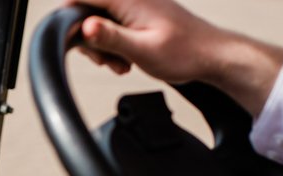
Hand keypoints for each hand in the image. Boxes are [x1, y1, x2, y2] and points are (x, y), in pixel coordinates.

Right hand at [65, 0, 282, 116]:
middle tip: (105, 60)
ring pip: (99, 20)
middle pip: (88, 10)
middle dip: (89, 38)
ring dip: (102, 45)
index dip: (71, 20)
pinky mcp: (138, 15)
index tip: (77, 41)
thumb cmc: (184, 53)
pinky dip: (113, 44)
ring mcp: (134, 5)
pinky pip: (113, 25)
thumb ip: (111, 38)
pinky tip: (125, 59)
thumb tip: (85, 27)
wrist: (210, 55)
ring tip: (119, 63)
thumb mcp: (142, 50)